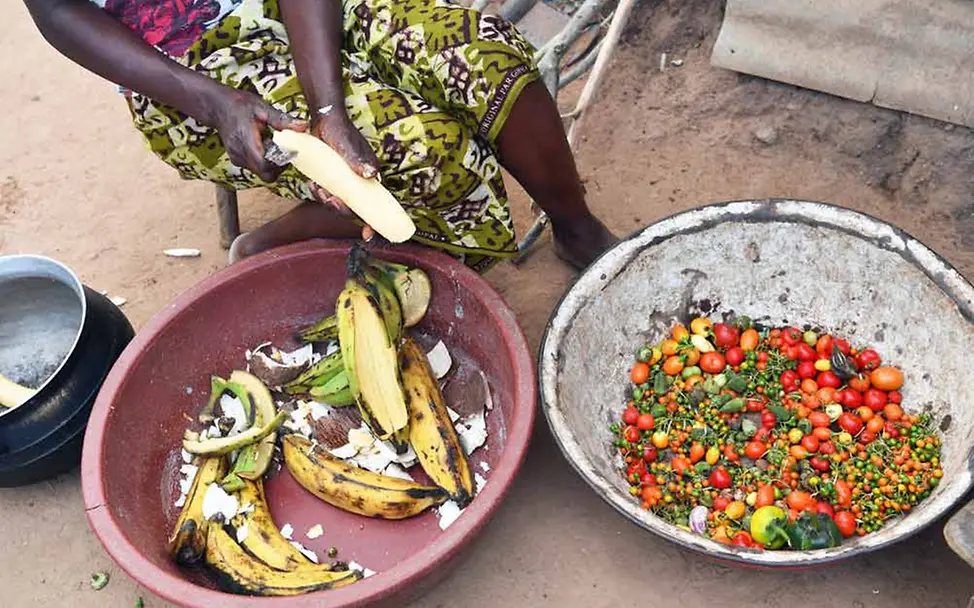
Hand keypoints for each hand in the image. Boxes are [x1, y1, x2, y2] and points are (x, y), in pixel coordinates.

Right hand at [209, 88, 307, 181]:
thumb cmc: (239, 105)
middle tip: (286, 151)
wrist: (217, 106)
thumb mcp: (262, 107)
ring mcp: (237, 159)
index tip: (289, 151)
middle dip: (279, 167)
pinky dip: (265, 162)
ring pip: (261, 173)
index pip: (265, 165)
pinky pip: (256, 168)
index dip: (280, 163)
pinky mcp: (238, 160)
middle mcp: (240, 154)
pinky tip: (266, 147)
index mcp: (246, 141)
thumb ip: (281, 120)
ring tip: (275, 146)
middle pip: (265, 174)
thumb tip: (303, 126)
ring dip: (273, 165)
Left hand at [309, 110, 380, 240]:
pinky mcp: (332, 180)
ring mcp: (345, 182)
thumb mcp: (348, 145)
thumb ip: (358, 160)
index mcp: (369, 177)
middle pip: (353, 208)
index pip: (376, 205)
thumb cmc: (340, 130)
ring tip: (318, 188)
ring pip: (338, 203)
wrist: (323, 119)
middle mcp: (359, 182)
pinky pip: (327, 194)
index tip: (368, 235)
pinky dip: (319, 192)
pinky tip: (313, 183)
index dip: (373, 222)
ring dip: (326, 200)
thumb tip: (371, 174)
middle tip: (330, 199)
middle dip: (341, 208)